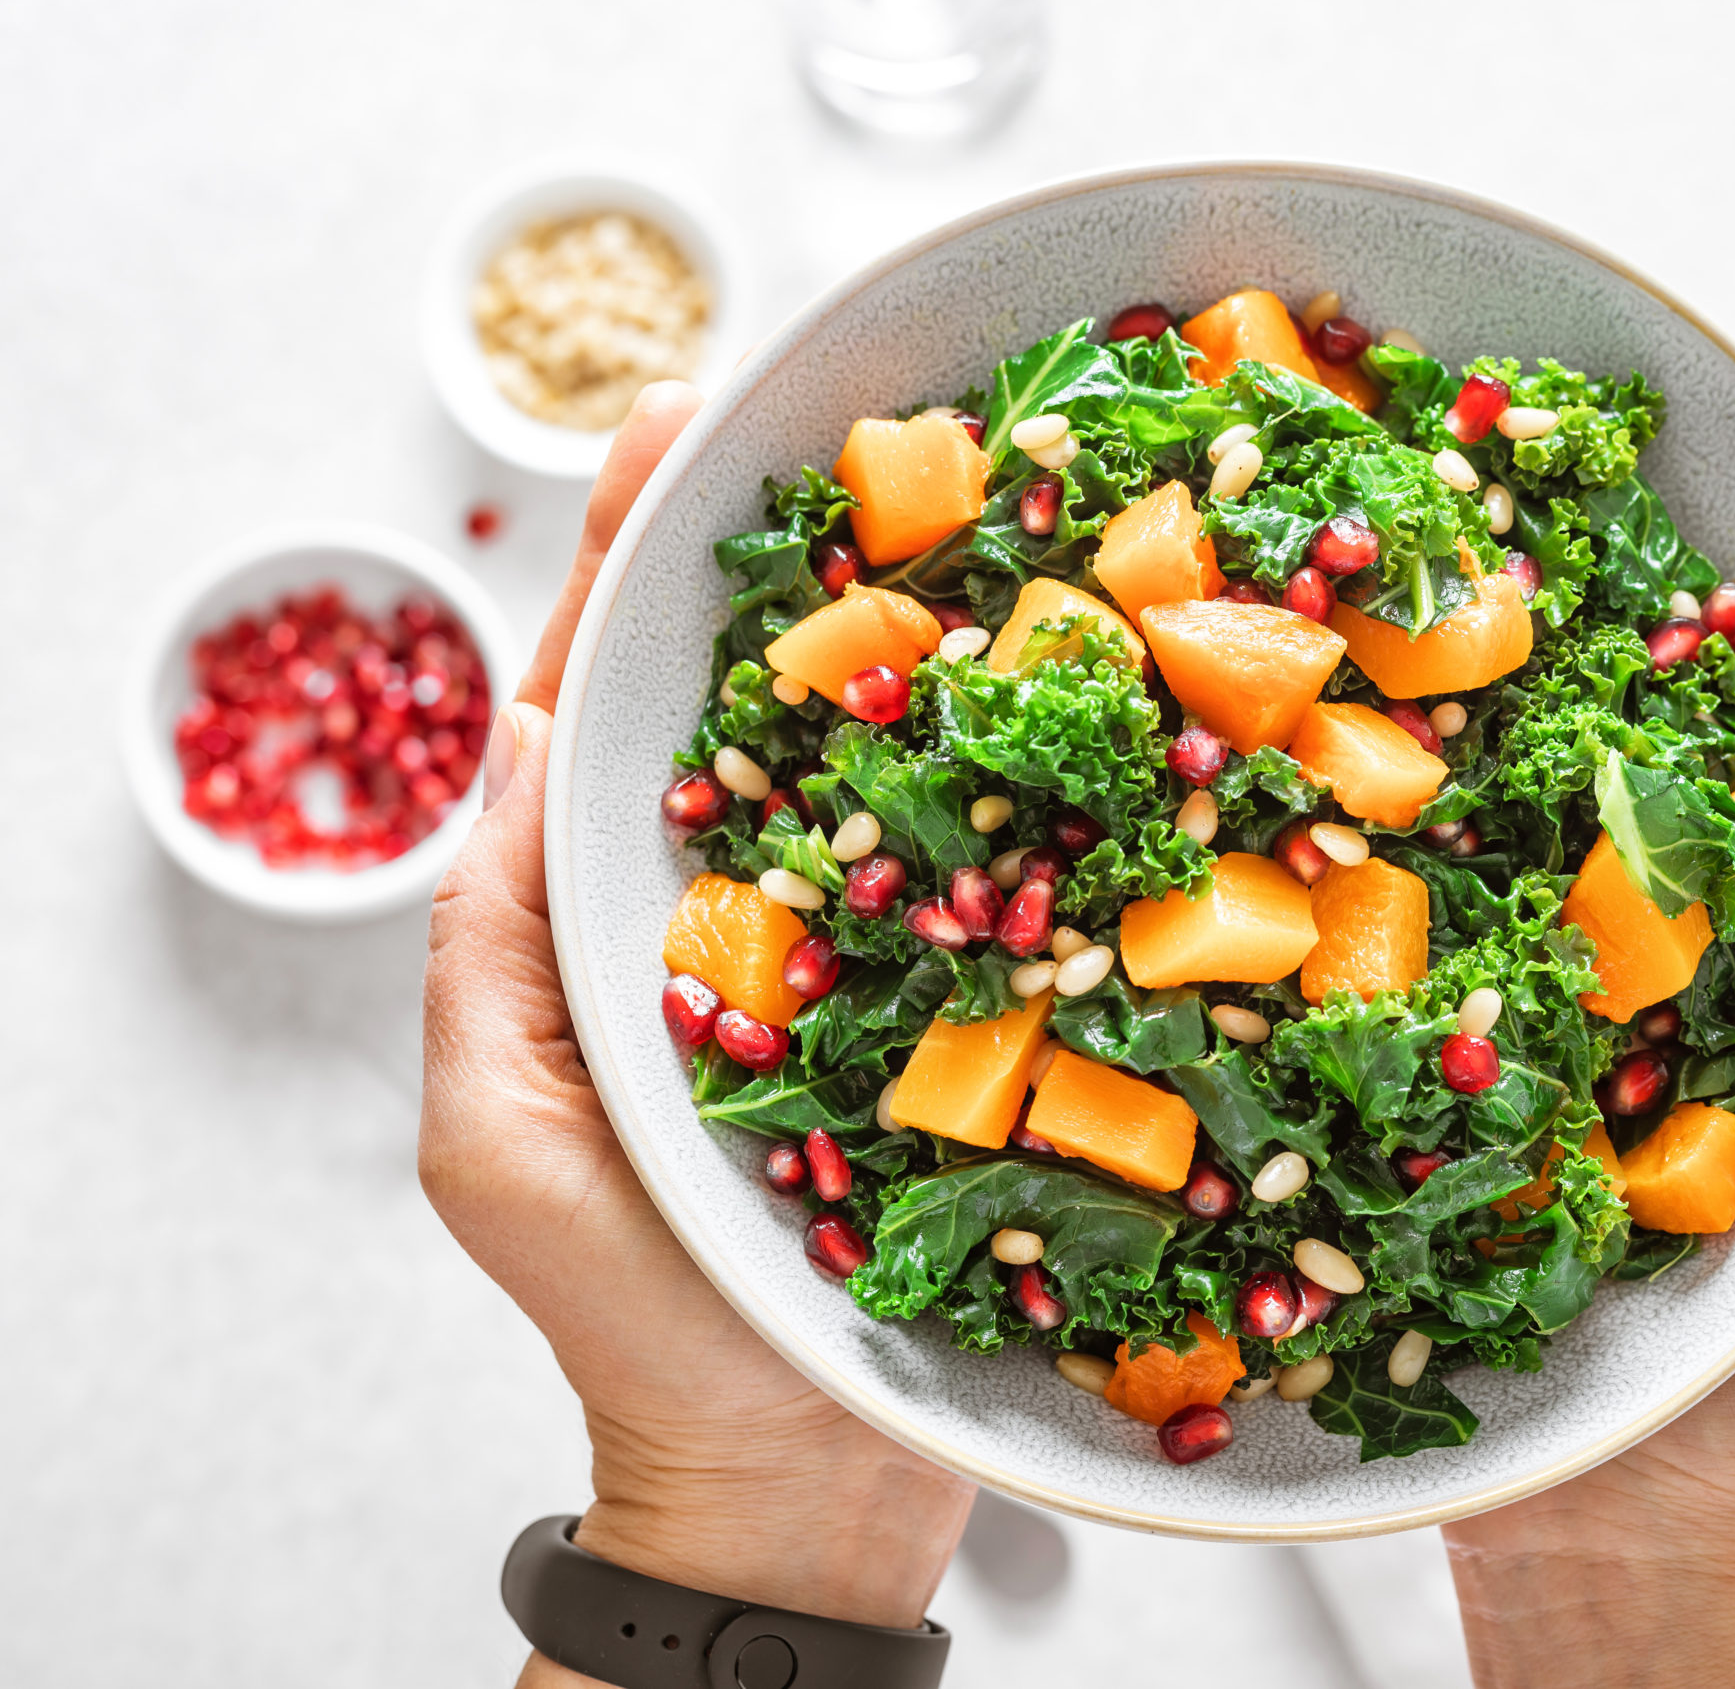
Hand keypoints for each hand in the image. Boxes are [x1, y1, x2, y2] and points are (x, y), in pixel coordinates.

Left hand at [419, 384, 975, 1687]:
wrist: (804, 1474)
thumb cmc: (635, 1315)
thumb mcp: (505, 1139)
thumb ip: (495, 948)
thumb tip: (510, 737)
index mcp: (618, 913)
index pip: (614, 702)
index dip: (634, 557)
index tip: (672, 419)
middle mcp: (760, 906)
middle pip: (773, 697)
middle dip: (806, 552)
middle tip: (852, 400)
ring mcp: (885, 950)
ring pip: (912, 767)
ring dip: (947, 635)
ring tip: (989, 495)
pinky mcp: (991, 1008)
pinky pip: (1020, 874)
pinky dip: (1057, 776)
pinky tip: (1099, 686)